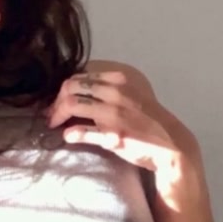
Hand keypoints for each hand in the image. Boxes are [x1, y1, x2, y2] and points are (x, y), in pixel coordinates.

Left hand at [45, 66, 178, 171]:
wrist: (170, 145)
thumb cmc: (147, 120)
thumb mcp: (130, 96)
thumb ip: (106, 90)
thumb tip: (76, 90)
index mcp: (119, 80)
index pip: (79, 76)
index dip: (64, 88)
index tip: (59, 100)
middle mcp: (115, 92)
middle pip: (70, 87)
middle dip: (56, 100)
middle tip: (52, 114)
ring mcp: (114, 114)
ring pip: (71, 104)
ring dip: (57, 114)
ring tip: (54, 124)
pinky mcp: (113, 135)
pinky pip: (82, 131)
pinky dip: (70, 133)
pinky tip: (67, 136)